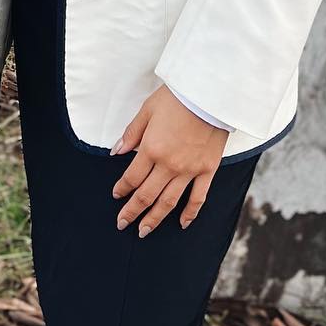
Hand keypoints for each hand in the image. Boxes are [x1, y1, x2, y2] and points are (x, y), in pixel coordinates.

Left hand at [110, 86, 229, 236]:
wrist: (209, 94)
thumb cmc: (176, 98)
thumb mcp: (147, 110)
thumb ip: (132, 134)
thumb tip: (116, 151)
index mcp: (151, 149)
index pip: (132, 178)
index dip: (122, 189)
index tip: (117, 195)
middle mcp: (169, 165)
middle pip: (146, 195)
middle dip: (132, 212)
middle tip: (122, 224)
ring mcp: (189, 170)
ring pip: (169, 202)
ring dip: (155, 219)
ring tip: (144, 231)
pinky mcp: (207, 170)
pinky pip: (198, 198)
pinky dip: (190, 213)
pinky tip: (182, 223)